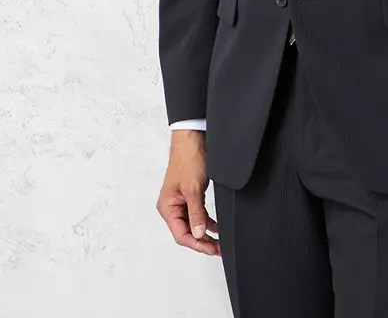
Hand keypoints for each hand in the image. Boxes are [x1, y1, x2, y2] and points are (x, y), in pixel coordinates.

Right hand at [156, 130, 220, 255]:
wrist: (193, 137)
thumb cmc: (188, 158)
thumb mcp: (193, 189)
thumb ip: (196, 213)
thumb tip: (199, 234)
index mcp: (167, 207)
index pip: (181, 234)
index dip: (197, 244)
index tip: (212, 249)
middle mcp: (172, 206)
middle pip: (187, 231)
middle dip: (202, 241)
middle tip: (219, 248)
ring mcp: (181, 200)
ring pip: (193, 224)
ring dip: (206, 232)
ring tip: (220, 242)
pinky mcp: (191, 194)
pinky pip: (198, 213)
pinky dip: (207, 221)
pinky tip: (217, 227)